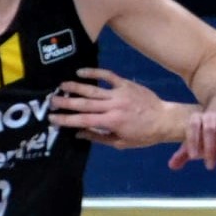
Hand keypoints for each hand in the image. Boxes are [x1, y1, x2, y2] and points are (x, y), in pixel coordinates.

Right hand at [50, 67, 171, 147]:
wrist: (165, 120)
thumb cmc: (144, 135)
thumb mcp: (121, 142)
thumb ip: (99, 137)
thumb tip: (79, 133)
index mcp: (111, 122)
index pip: (83, 120)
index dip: (66, 119)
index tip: (53, 118)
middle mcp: (113, 106)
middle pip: (84, 103)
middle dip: (66, 102)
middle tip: (51, 101)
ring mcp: (119, 93)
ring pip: (93, 88)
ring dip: (75, 86)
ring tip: (61, 85)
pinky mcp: (125, 84)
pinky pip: (107, 75)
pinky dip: (94, 72)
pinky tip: (81, 72)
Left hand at [169, 106, 215, 171]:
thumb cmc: (205, 132)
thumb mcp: (194, 139)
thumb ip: (183, 153)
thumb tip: (171, 166)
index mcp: (197, 118)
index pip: (193, 126)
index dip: (192, 140)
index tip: (193, 156)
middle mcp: (210, 116)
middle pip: (209, 129)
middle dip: (209, 148)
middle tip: (210, 166)